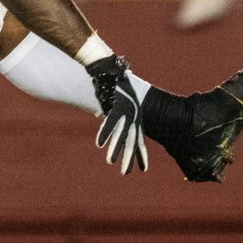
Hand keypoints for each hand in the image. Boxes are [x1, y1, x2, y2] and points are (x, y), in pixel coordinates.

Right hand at [85, 55, 147, 174]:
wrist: (110, 69)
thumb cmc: (112, 83)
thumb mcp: (114, 99)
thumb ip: (108, 109)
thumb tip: (99, 114)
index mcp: (135, 116)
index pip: (139, 139)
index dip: (140, 154)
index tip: (143, 168)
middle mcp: (132, 116)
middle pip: (131, 141)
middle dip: (128, 158)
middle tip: (125, 173)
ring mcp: (125, 111)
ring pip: (121, 134)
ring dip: (115, 149)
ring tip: (110, 162)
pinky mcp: (116, 105)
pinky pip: (110, 122)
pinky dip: (104, 132)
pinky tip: (99, 143)